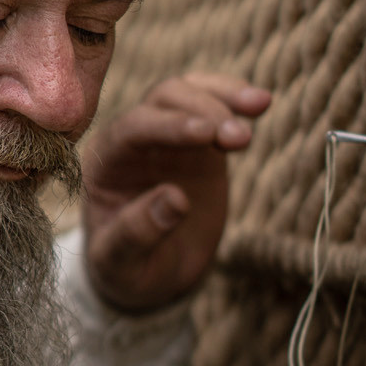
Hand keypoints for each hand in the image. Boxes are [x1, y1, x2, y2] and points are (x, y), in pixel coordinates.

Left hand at [83, 73, 270, 312]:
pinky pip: (212, 105)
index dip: (169, 127)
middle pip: (163, 100)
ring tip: (259, 107)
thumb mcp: (122, 265)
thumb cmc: (127, 269)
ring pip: (189, 92)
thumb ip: (138, 234)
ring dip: (223, 97)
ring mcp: (164, 136)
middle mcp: (130, 141)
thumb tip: (175, 199)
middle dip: (203, 111)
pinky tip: (261, 102)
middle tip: (240, 139)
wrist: (150, 272)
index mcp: (104, 165)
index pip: (133, 130)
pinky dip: (234, 98)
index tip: (207, 134)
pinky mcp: (196, 141)